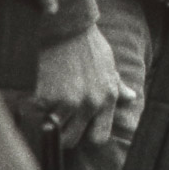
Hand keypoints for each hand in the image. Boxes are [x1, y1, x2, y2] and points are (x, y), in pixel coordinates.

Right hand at [27, 28, 128, 148]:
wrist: (69, 28)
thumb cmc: (90, 45)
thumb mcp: (110, 66)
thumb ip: (118, 87)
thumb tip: (132, 98)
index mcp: (107, 99)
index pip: (100, 137)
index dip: (88, 136)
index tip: (81, 128)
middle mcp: (89, 104)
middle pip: (72, 141)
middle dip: (64, 135)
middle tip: (60, 123)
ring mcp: (67, 102)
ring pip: (54, 131)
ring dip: (49, 123)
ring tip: (48, 110)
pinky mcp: (47, 96)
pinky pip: (38, 114)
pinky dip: (36, 109)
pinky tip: (39, 97)